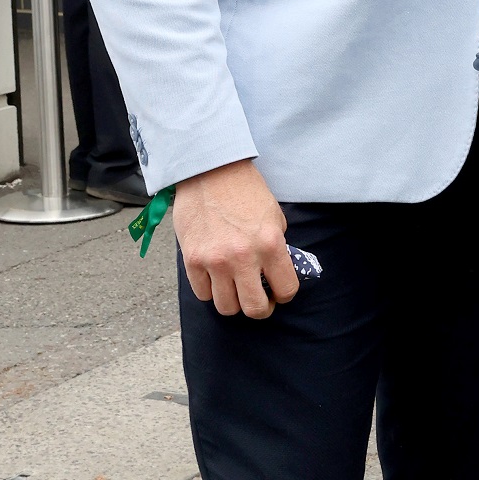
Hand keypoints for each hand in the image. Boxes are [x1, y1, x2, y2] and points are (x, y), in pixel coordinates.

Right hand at [173, 158, 297, 318]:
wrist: (210, 170)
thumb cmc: (245, 190)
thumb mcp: (274, 216)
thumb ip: (276, 247)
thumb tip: (275, 274)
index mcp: (270, 244)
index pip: (286, 289)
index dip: (285, 294)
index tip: (279, 291)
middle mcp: (244, 257)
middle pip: (255, 309)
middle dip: (261, 308)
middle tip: (259, 298)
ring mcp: (215, 261)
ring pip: (227, 308)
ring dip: (234, 301)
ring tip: (235, 287)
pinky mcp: (192, 260)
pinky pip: (203, 294)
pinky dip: (211, 290)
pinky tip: (216, 276)